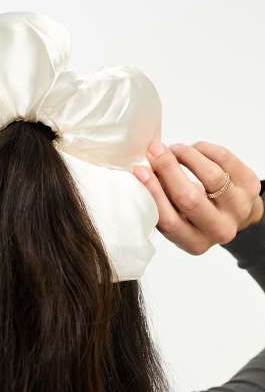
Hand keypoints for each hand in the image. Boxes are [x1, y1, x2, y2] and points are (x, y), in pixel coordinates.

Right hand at [132, 141, 262, 254]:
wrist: (232, 213)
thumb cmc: (195, 214)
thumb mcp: (176, 217)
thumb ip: (160, 201)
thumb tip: (143, 170)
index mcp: (194, 243)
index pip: (169, 220)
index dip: (153, 192)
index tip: (139, 170)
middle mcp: (219, 230)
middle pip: (189, 198)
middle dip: (168, 170)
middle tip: (154, 150)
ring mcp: (239, 209)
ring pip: (211, 176)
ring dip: (187, 156)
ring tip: (174, 149)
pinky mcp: (251, 187)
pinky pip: (226, 160)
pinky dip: (204, 149)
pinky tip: (193, 149)